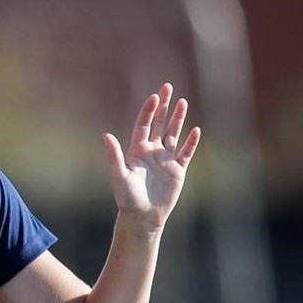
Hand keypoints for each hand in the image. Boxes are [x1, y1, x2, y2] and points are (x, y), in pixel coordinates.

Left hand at [103, 83, 200, 230]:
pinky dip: (191, 142)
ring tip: (182, 102)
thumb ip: (114, 155)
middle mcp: (151, 152)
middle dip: (163, 106)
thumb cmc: (127, 198)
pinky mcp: (177, 170)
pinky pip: (186, 152)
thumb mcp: (119, 175)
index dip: (149, 110)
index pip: (143, 125)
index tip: (154, 96)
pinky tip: (196, 130)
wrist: (142, 216)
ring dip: (177, 118)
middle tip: (167, 87)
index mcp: (136, 151)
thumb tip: (106, 136)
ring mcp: (165, 160)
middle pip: (158, 124)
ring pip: (173, 134)